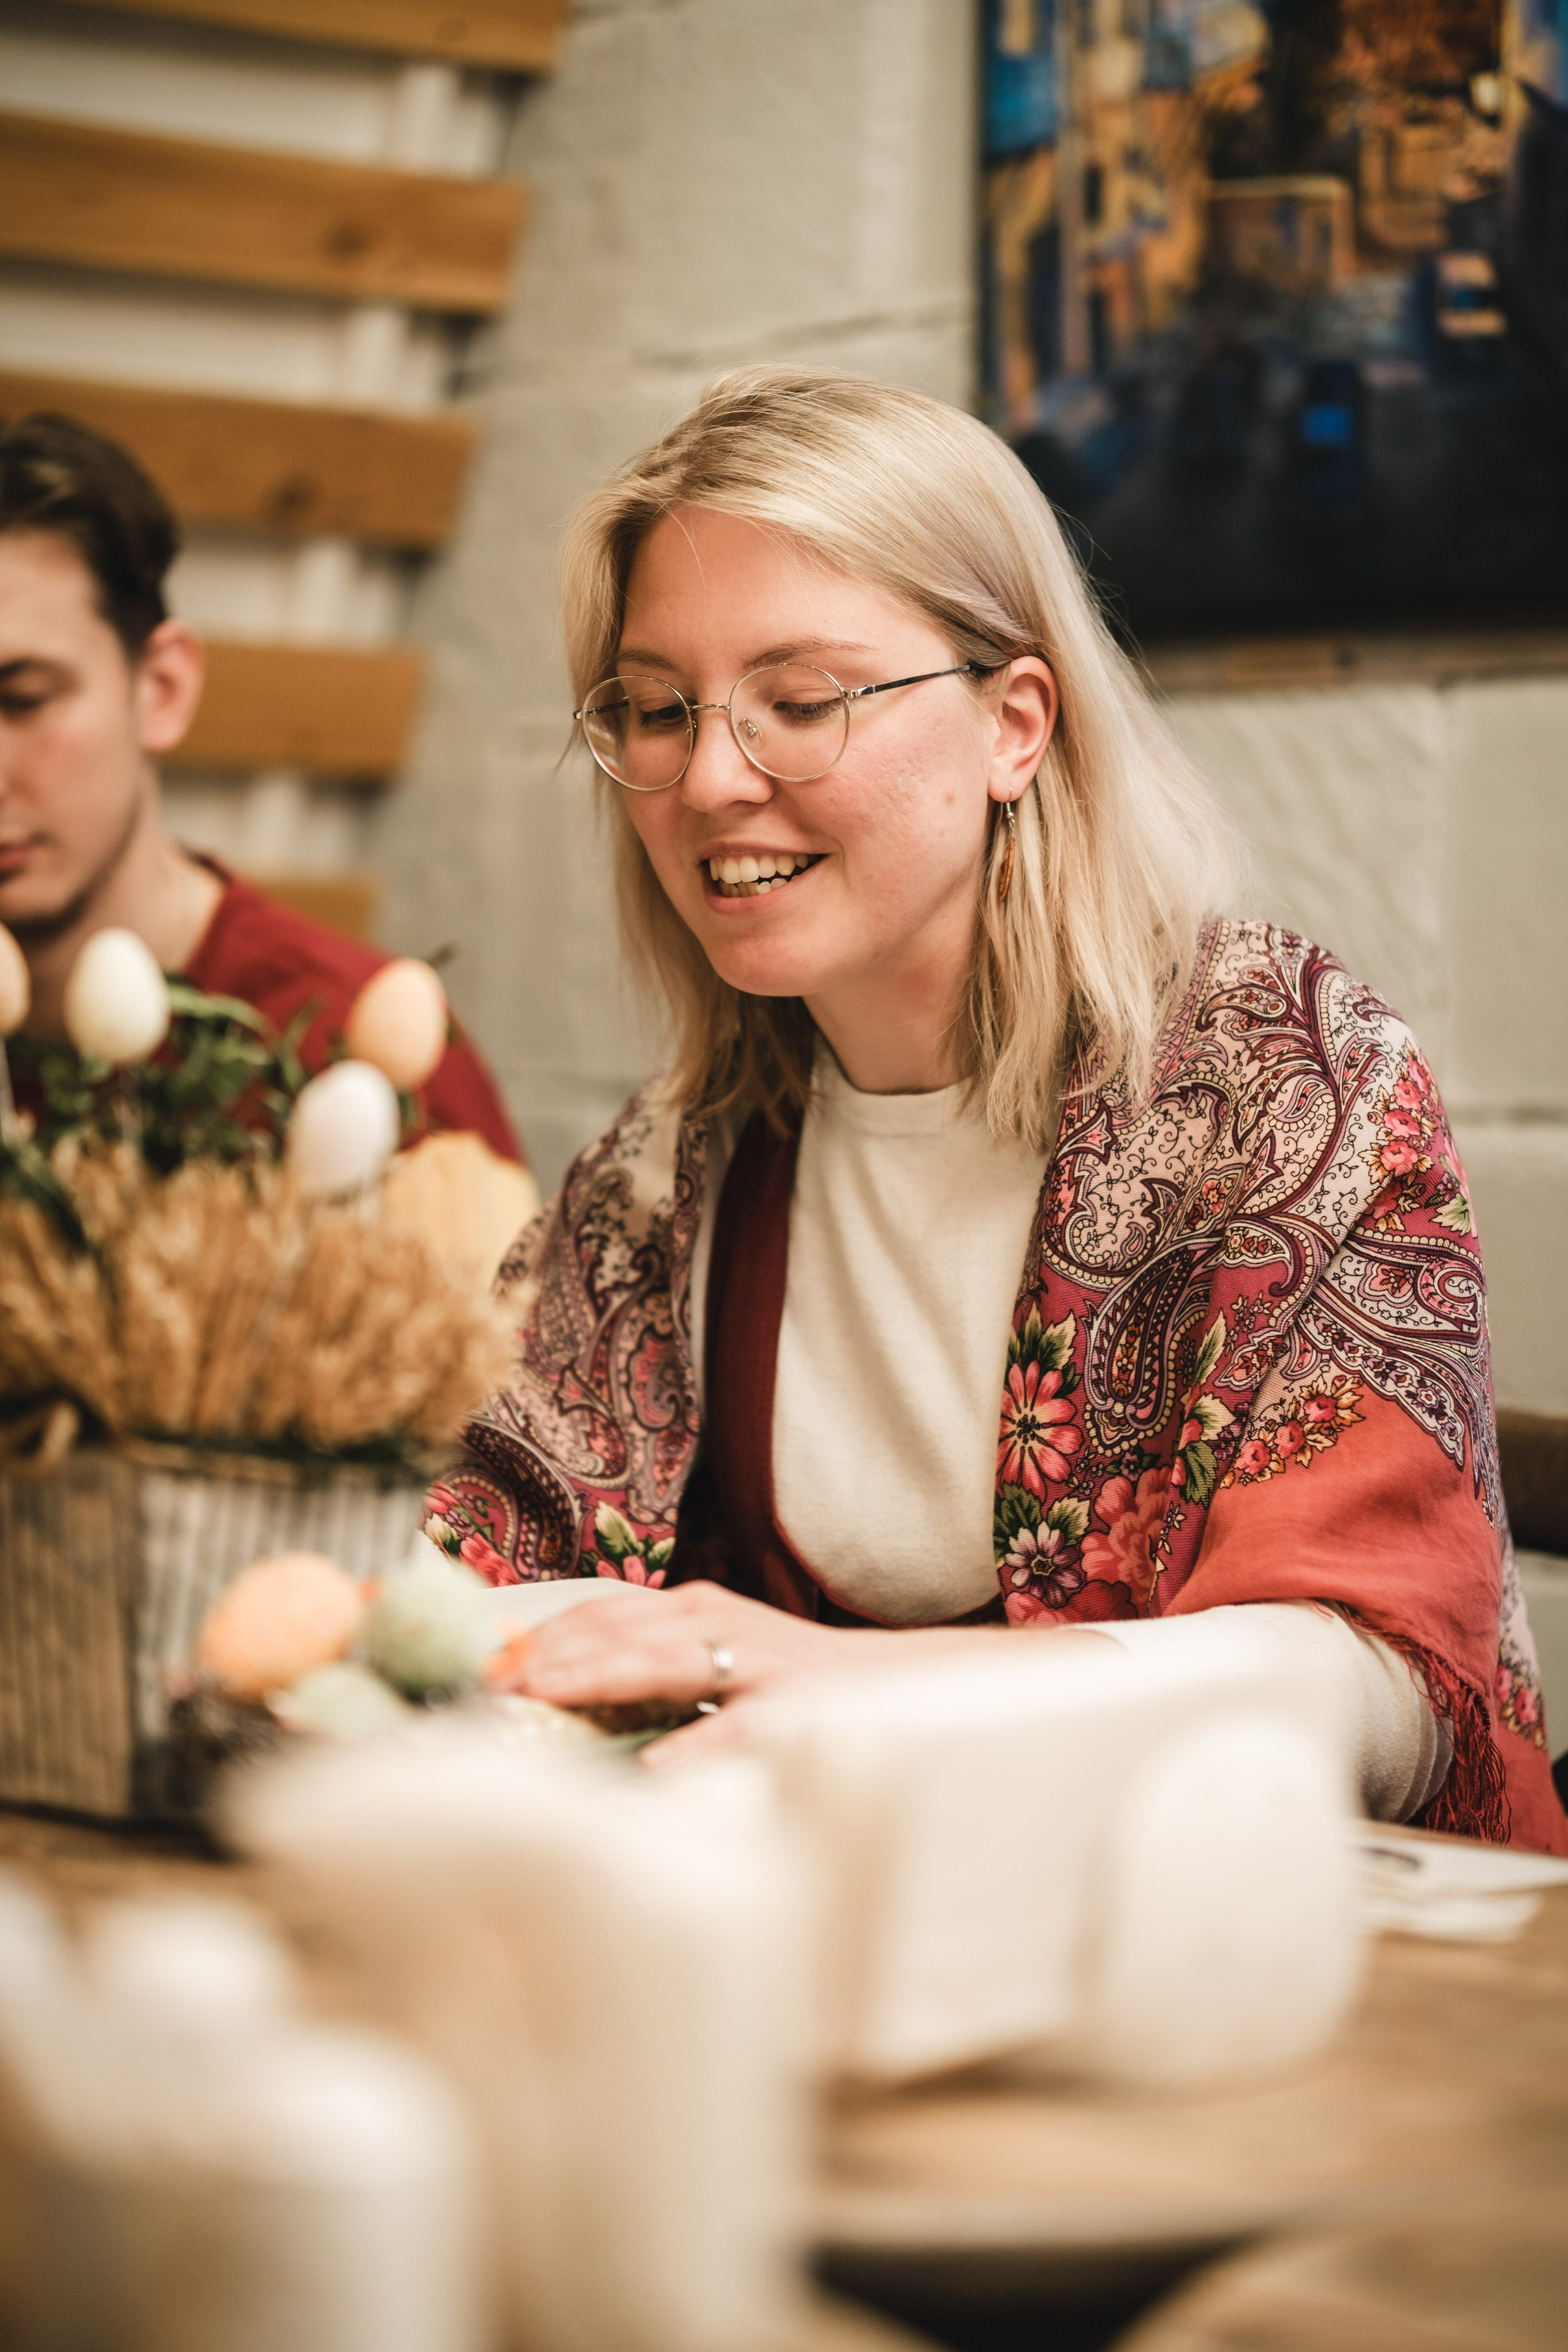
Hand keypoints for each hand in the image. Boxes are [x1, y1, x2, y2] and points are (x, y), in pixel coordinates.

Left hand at [498, 1581, 1117, 1769]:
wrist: (912, 1688)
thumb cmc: (801, 1689)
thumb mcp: (719, 1670)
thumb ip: (650, 1682)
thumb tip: (554, 1704)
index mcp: (695, 1612)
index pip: (596, 1616)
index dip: (532, 1636)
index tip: (474, 1663)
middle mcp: (719, 1622)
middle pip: (614, 1627)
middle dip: (545, 1655)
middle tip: (483, 1684)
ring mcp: (758, 1661)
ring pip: (662, 1659)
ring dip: (593, 1676)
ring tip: (536, 1694)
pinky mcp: (795, 1706)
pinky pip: (736, 1729)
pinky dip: (691, 1749)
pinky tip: (652, 1771)